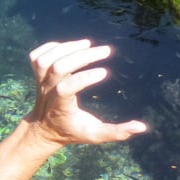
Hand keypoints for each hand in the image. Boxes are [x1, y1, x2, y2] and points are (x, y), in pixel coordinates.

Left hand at [26, 39, 148, 145]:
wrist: (43, 129)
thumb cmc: (71, 131)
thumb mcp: (95, 135)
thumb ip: (117, 132)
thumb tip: (142, 127)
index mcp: (60, 107)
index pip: (66, 88)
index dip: (84, 78)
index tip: (105, 72)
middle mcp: (47, 92)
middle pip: (58, 68)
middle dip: (81, 57)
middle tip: (106, 51)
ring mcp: (40, 82)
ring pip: (46, 60)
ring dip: (67, 48)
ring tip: (88, 44)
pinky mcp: (37, 75)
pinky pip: (37, 56)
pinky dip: (51, 47)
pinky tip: (70, 46)